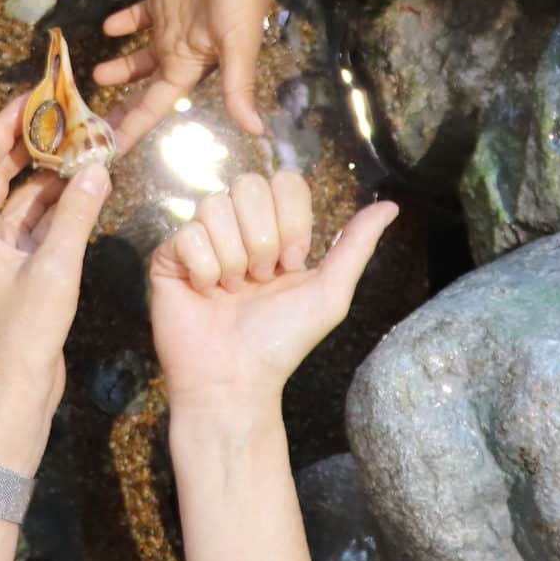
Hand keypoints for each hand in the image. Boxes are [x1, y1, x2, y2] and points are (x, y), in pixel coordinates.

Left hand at [0, 96, 110, 469]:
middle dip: (30, 144)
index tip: (32, 99)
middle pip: (0, 174)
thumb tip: (97, 169)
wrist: (17, 393)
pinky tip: (86, 189)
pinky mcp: (24, 272)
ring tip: (83, 147)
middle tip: (63, 116)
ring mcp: (2, 255)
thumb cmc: (24, 334)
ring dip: (50, 175)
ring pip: (23, 199)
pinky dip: (60, 205)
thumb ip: (76, 215)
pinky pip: (40, 225)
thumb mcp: (55, 269)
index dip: (4, 125)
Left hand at [95, 0, 278, 147]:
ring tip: (95, 75)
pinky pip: (137, 17)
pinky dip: (122, 23)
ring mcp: (168, 25)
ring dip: (118, 67)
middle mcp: (178, 51)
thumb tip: (256, 131)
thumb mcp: (239, 47)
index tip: (111, 149)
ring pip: (137, 55)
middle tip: (93, 123)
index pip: (155, 105)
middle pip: (142, 87)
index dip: (134, 127)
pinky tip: (108, 28)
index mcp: (190, 67)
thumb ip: (238, 88)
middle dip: (121, 106)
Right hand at [152, 173, 396, 419]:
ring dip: (233, 259)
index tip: (291, 264)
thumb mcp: (330, 293)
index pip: (283, 180)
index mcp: (274, 228)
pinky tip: (206, 294)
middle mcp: (235, 226)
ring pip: (215, 206)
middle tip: (260, 280)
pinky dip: (204, 271)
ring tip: (233, 291)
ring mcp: (200, 238)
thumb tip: (391, 206)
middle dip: (262, 240)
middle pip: (248, 184)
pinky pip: (187, 234)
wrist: (236, 379)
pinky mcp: (168, 255)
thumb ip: (356, 245)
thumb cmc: (282, 342)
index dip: (291, 221)